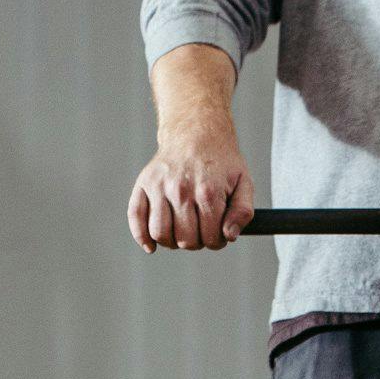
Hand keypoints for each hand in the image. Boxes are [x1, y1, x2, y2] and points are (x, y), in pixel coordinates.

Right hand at [127, 118, 256, 251]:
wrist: (196, 132)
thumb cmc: (221, 162)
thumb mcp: (243, 183)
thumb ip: (242, 212)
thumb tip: (229, 236)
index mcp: (208, 191)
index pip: (211, 237)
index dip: (217, 241)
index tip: (218, 233)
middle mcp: (181, 189)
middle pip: (186, 240)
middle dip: (197, 242)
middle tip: (201, 230)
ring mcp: (159, 186)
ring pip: (160, 233)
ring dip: (172, 242)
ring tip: (182, 232)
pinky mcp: (144, 184)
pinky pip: (136, 217)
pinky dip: (141, 237)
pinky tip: (151, 246)